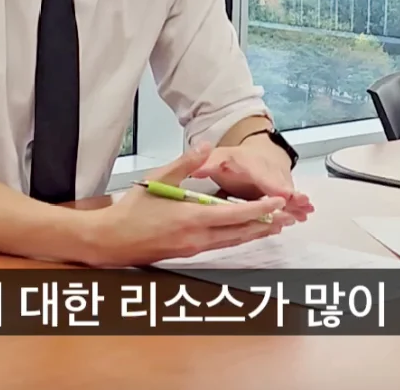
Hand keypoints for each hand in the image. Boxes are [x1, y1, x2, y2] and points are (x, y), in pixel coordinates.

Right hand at [79, 143, 297, 267]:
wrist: (112, 241)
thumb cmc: (132, 211)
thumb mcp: (157, 179)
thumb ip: (185, 163)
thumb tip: (206, 146)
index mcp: (192, 218)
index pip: (235, 215)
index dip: (260, 209)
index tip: (278, 202)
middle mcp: (198, 238)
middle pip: (241, 233)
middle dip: (266, 224)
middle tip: (287, 218)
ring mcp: (194, 248)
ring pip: (233, 242)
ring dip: (255, 234)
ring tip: (274, 226)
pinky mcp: (189, 253)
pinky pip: (221, 245)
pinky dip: (237, 238)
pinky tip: (243, 233)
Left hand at [190, 137, 314, 221]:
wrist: (256, 153)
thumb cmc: (236, 161)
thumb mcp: (218, 158)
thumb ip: (206, 164)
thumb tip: (195, 169)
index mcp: (249, 164)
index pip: (261, 175)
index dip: (271, 185)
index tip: (281, 192)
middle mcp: (267, 171)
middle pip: (279, 184)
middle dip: (290, 194)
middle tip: (301, 202)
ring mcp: (277, 180)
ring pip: (288, 192)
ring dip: (297, 202)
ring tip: (306, 211)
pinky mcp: (283, 190)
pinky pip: (291, 199)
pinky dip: (298, 206)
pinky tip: (304, 215)